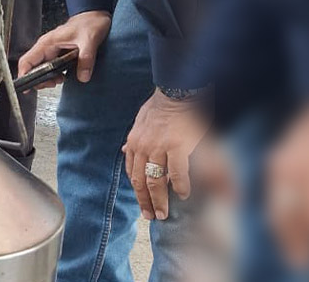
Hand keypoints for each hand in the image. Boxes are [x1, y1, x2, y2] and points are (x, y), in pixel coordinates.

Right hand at [18, 10, 110, 86]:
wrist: (96, 16)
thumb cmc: (89, 22)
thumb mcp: (89, 41)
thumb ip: (86, 59)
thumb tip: (83, 76)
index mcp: (48, 43)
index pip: (27, 60)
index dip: (24, 74)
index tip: (26, 86)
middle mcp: (47, 47)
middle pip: (32, 68)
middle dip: (38, 80)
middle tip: (50, 85)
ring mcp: (53, 51)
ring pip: (41, 69)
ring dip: (47, 79)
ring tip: (58, 81)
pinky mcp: (59, 54)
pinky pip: (51, 68)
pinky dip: (54, 75)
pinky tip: (63, 77)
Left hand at [123, 90, 208, 220]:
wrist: (176, 91)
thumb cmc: (162, 105)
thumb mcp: (141, 121)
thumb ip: (135, 138)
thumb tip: (125, 149)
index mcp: (134, 142)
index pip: (131, 172)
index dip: (136, 189)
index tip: (141, 202)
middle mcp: (143, 147)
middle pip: (140, 181)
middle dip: (145, 201)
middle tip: (150, 216)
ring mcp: (159, 148)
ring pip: (155, 181)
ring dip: (159, 200)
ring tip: (163, 213)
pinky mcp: (176, 147)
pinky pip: (177, 173)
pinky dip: (180, 186)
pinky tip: (183, 195)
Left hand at [266, 89, 308, 268]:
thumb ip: (307, 170)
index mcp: (278, 164)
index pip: (274, 206)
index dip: (282, 230)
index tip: (290, 248)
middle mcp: (281, 169)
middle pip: (280, 216)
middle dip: (288, 241)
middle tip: (297, 262)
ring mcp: (299, 171)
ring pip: (294, 216)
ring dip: (300, 240)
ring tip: (305, 260)